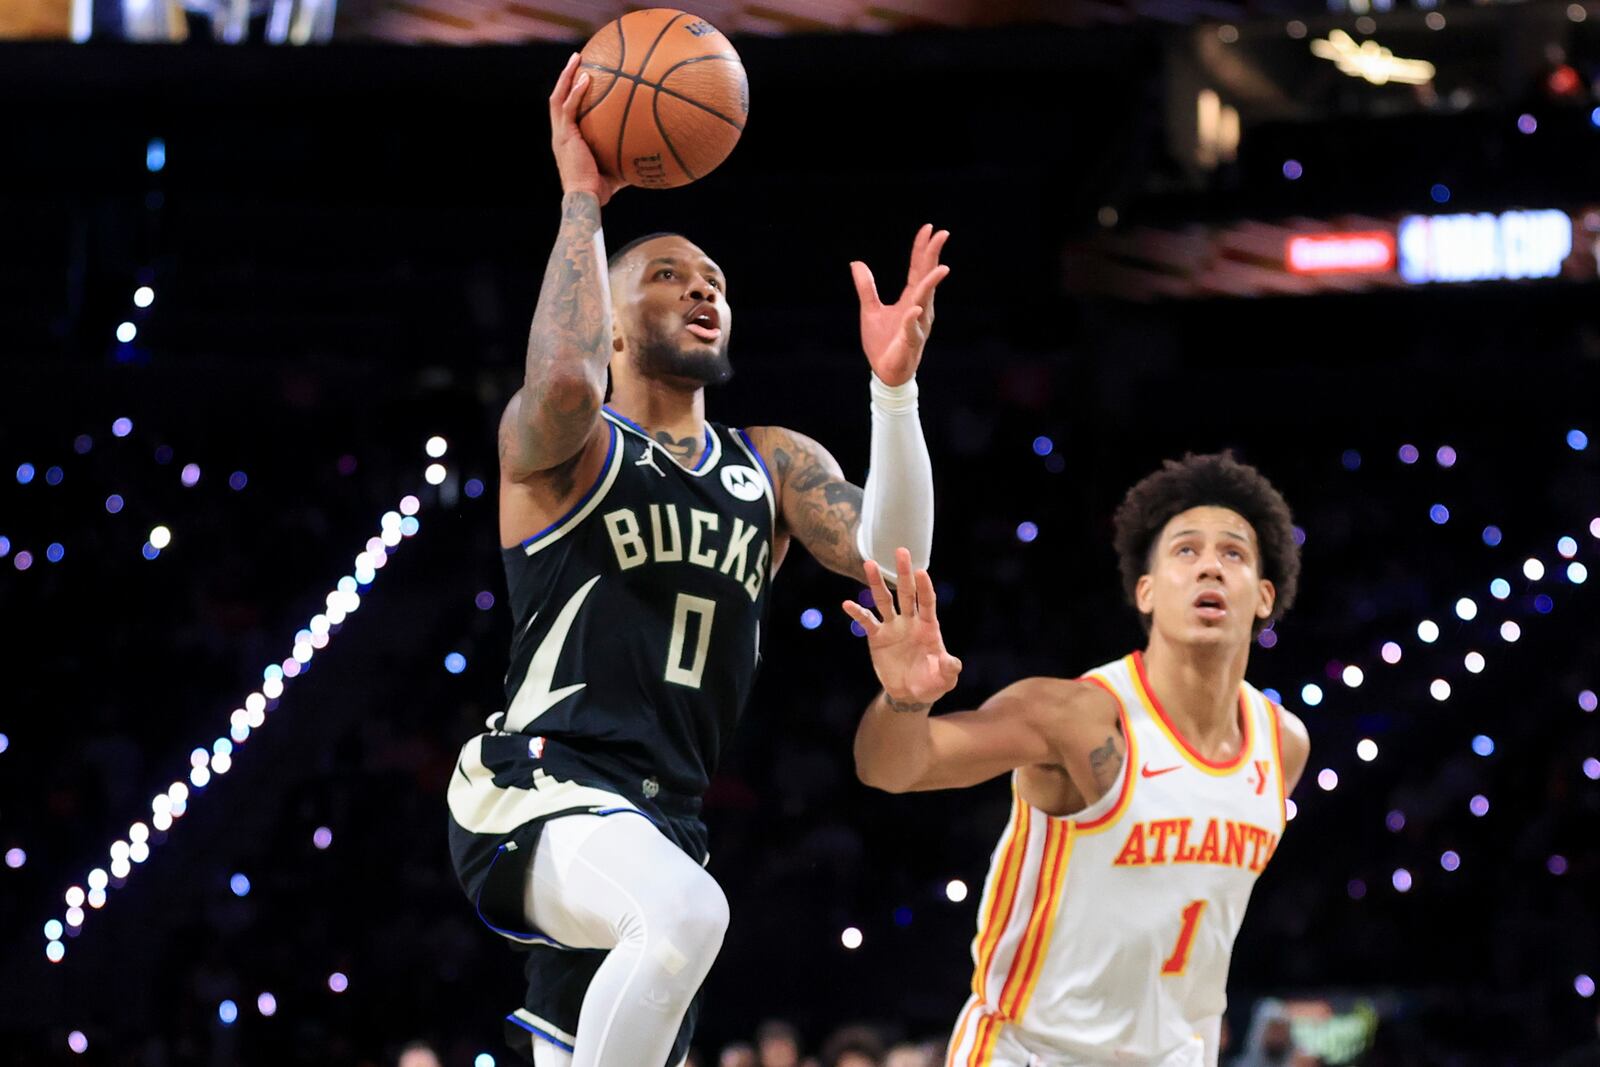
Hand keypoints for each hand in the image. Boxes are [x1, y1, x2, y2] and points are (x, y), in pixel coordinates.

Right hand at [549, 53, 625, 207]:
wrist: (585, 198)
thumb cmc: (601, 190)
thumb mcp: (616, 168)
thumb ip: (628, 156)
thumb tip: (652, 152)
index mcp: (568, 139)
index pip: (567, 110)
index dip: (571, 92)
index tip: (583, 77)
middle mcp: (561, 133)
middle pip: (559, 97)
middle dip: (567, 76)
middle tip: (578, 58)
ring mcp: (560, 133)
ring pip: (558, 96)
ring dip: (566, 76)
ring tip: (577, 58)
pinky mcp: (564, 136)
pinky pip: (569, 107)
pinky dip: (576, 92)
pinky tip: (587, 78)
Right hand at [842, 548, 962, 707]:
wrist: (910, 693)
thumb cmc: (931, 683)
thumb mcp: (944, 678)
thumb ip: (949, 669)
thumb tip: (953, 663)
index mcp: (929, 627)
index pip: (927, 602)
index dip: (924, 588)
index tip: (921, 571)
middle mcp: (910, 621)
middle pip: (906, 593)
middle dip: (904, 572)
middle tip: (901, 550)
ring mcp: (893, 627)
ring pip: (884, 600)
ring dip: (876, 583)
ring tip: (869, 563)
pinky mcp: (877, 637)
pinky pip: (866, 621)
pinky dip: (857, 612)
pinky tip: (847, 604)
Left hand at [850, 224, 950, 386]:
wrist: (884, 373)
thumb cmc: (882, 342)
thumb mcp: (870, 310)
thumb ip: (866, 287)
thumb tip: (856, 263)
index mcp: (910, 299)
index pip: (918, 269)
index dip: (922, 249)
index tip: (929, 228)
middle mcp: (919, 309)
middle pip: (926, 278)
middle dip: (933, 256)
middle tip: (942, 234)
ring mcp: (917, 326)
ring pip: (925, 302)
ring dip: (931, 285)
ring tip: (939, 268)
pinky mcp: (910, 343)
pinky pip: (912, 330)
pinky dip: (913, 320)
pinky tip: (914, 308)